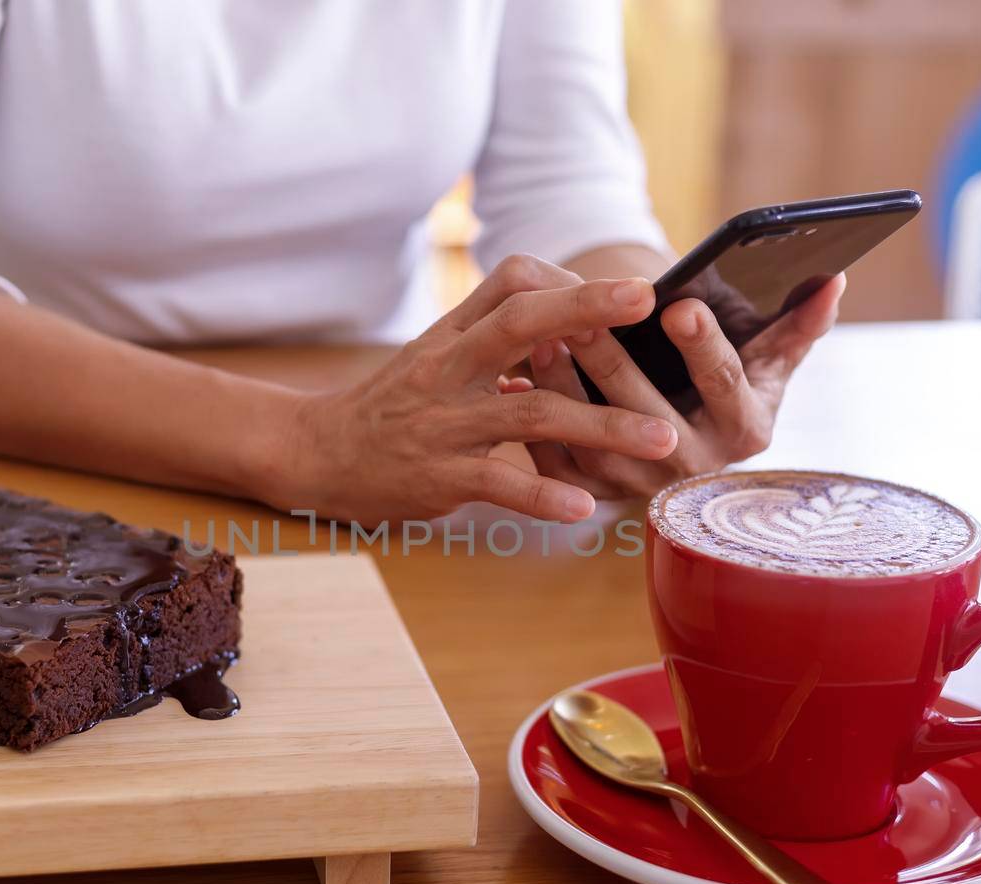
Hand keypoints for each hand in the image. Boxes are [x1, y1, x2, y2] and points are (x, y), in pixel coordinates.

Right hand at [279, 255, 678, 523]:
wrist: (319, 454)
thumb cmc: (392, 406)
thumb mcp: (436, 357)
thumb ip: (494, 340)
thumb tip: (568, 329)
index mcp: (452, 334)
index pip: (512, 280)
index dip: (569, 281)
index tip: (625, 293)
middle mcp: (448, 368)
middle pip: (521, 324)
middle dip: (587, 310)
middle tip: (649, 303)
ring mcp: (443, 422)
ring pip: (531, 412)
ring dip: (603, 424)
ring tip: (661, 438)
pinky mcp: (438, 476)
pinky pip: (500, 483)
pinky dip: (545, 494)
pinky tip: (585, 505)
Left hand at [512, 272, 845, 497]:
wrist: (683, 435)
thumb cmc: (728, 382)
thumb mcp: (767, 359)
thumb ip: (799, 324)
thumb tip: (834, 278)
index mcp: (746, 429)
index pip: (725, 384)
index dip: (704, 346)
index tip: (678, 307)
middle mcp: (697, 466)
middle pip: (650, 415)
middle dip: (614, 364)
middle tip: (583, 316)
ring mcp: (643, 487)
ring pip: (598, 444)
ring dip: (567, 391)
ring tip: (542, 340)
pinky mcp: (596, 496)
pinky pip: (559, 467)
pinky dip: (533, 426)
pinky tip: (513, 381)